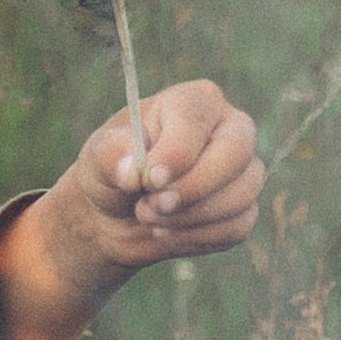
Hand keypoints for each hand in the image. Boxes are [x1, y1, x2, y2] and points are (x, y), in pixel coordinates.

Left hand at [75, 78, 263, 260]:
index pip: (198, 120)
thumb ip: (111, 155)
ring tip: (147, 217)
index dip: (177, 153)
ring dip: (188, 218)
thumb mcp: (97, 157)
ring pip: (240, 195)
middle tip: (151, 207)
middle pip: (237, 153)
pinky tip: (167, 233)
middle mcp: (229, 129)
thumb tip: (132, 170)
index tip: (149, 180)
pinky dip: (196, 238)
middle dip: (193, 188)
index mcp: (194, 102)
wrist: (116, 214)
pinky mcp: (243, 209)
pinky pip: (237, 227)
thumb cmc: (112, 170)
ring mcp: (242, 170)